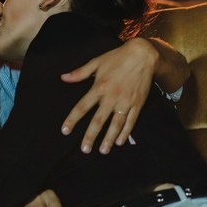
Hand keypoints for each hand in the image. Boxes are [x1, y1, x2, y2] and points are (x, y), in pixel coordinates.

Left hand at [60, 38, 157, 153]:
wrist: (143, 55)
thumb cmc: (117, 58)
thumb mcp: (97, 62)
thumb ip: (80, 73)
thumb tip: (63, 78)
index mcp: (99, 87)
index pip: (82, 107)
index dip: (72, 119)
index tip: (65, 131)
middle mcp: (111, 97)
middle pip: (98, 121)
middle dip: (90, 136)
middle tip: (84, 150)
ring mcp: (125, 102)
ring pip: (116, 125)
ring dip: (108, 139)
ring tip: (102, 151)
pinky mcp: (137, 104)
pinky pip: (131, 121)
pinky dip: (125, 132)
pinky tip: (119, 142)